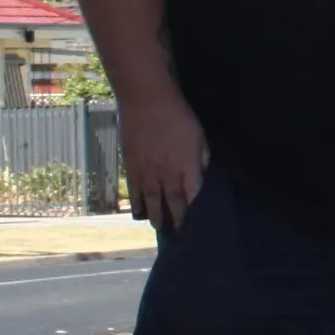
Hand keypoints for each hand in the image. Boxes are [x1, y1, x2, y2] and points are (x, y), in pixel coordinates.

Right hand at [121, 94, 206, 231]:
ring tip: (160, 227)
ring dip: (157, 216)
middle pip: (173, 202)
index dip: (193, 212)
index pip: (192, 196)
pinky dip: (137, 203)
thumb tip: (202, 175)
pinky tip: (138, 213)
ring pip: (153, 200)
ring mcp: (148, 171)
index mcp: (188, 166)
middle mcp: (168, 174)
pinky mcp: (131, 166)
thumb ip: (201, 158)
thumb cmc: (179, 115)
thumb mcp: (199, 137)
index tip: (197, 223)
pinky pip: (134, 190)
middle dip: (176, 219)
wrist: (147, 101)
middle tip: (179, 233)